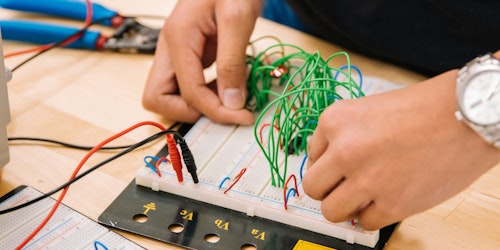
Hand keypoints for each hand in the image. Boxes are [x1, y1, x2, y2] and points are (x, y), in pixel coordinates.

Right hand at [143, 0, 261, 123]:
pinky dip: (203, 94)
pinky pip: (185, 85)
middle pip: (157, 98)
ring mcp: (176, 52)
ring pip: (168, 94)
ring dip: (195, 105)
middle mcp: (170, 47)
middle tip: (222, 110)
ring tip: (228, 98)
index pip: (188, 92)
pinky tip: (226, 86)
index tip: (241, 116)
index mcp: (178, 38)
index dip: (215, 111)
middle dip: (189, 111)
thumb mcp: (238, 20)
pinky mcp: (188, 54)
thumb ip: (233, 64)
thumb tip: (231, 103)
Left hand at [303, 70, 499, 229]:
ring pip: (331, 211)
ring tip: (366, 195)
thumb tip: (328, 166)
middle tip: (347, 186)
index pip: (311, 156)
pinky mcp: (392, 204)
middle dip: (329, 189)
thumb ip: (343, 136)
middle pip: (313, 187)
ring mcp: (366, 179)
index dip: (329, 163)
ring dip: (346, 207)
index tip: (344, 166)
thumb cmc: (425, 108)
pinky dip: (373, 215)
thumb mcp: (368, 109)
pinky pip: (365, 222)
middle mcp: (344, 150)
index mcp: (335, 121)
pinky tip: (388, 199)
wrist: (467, 115)